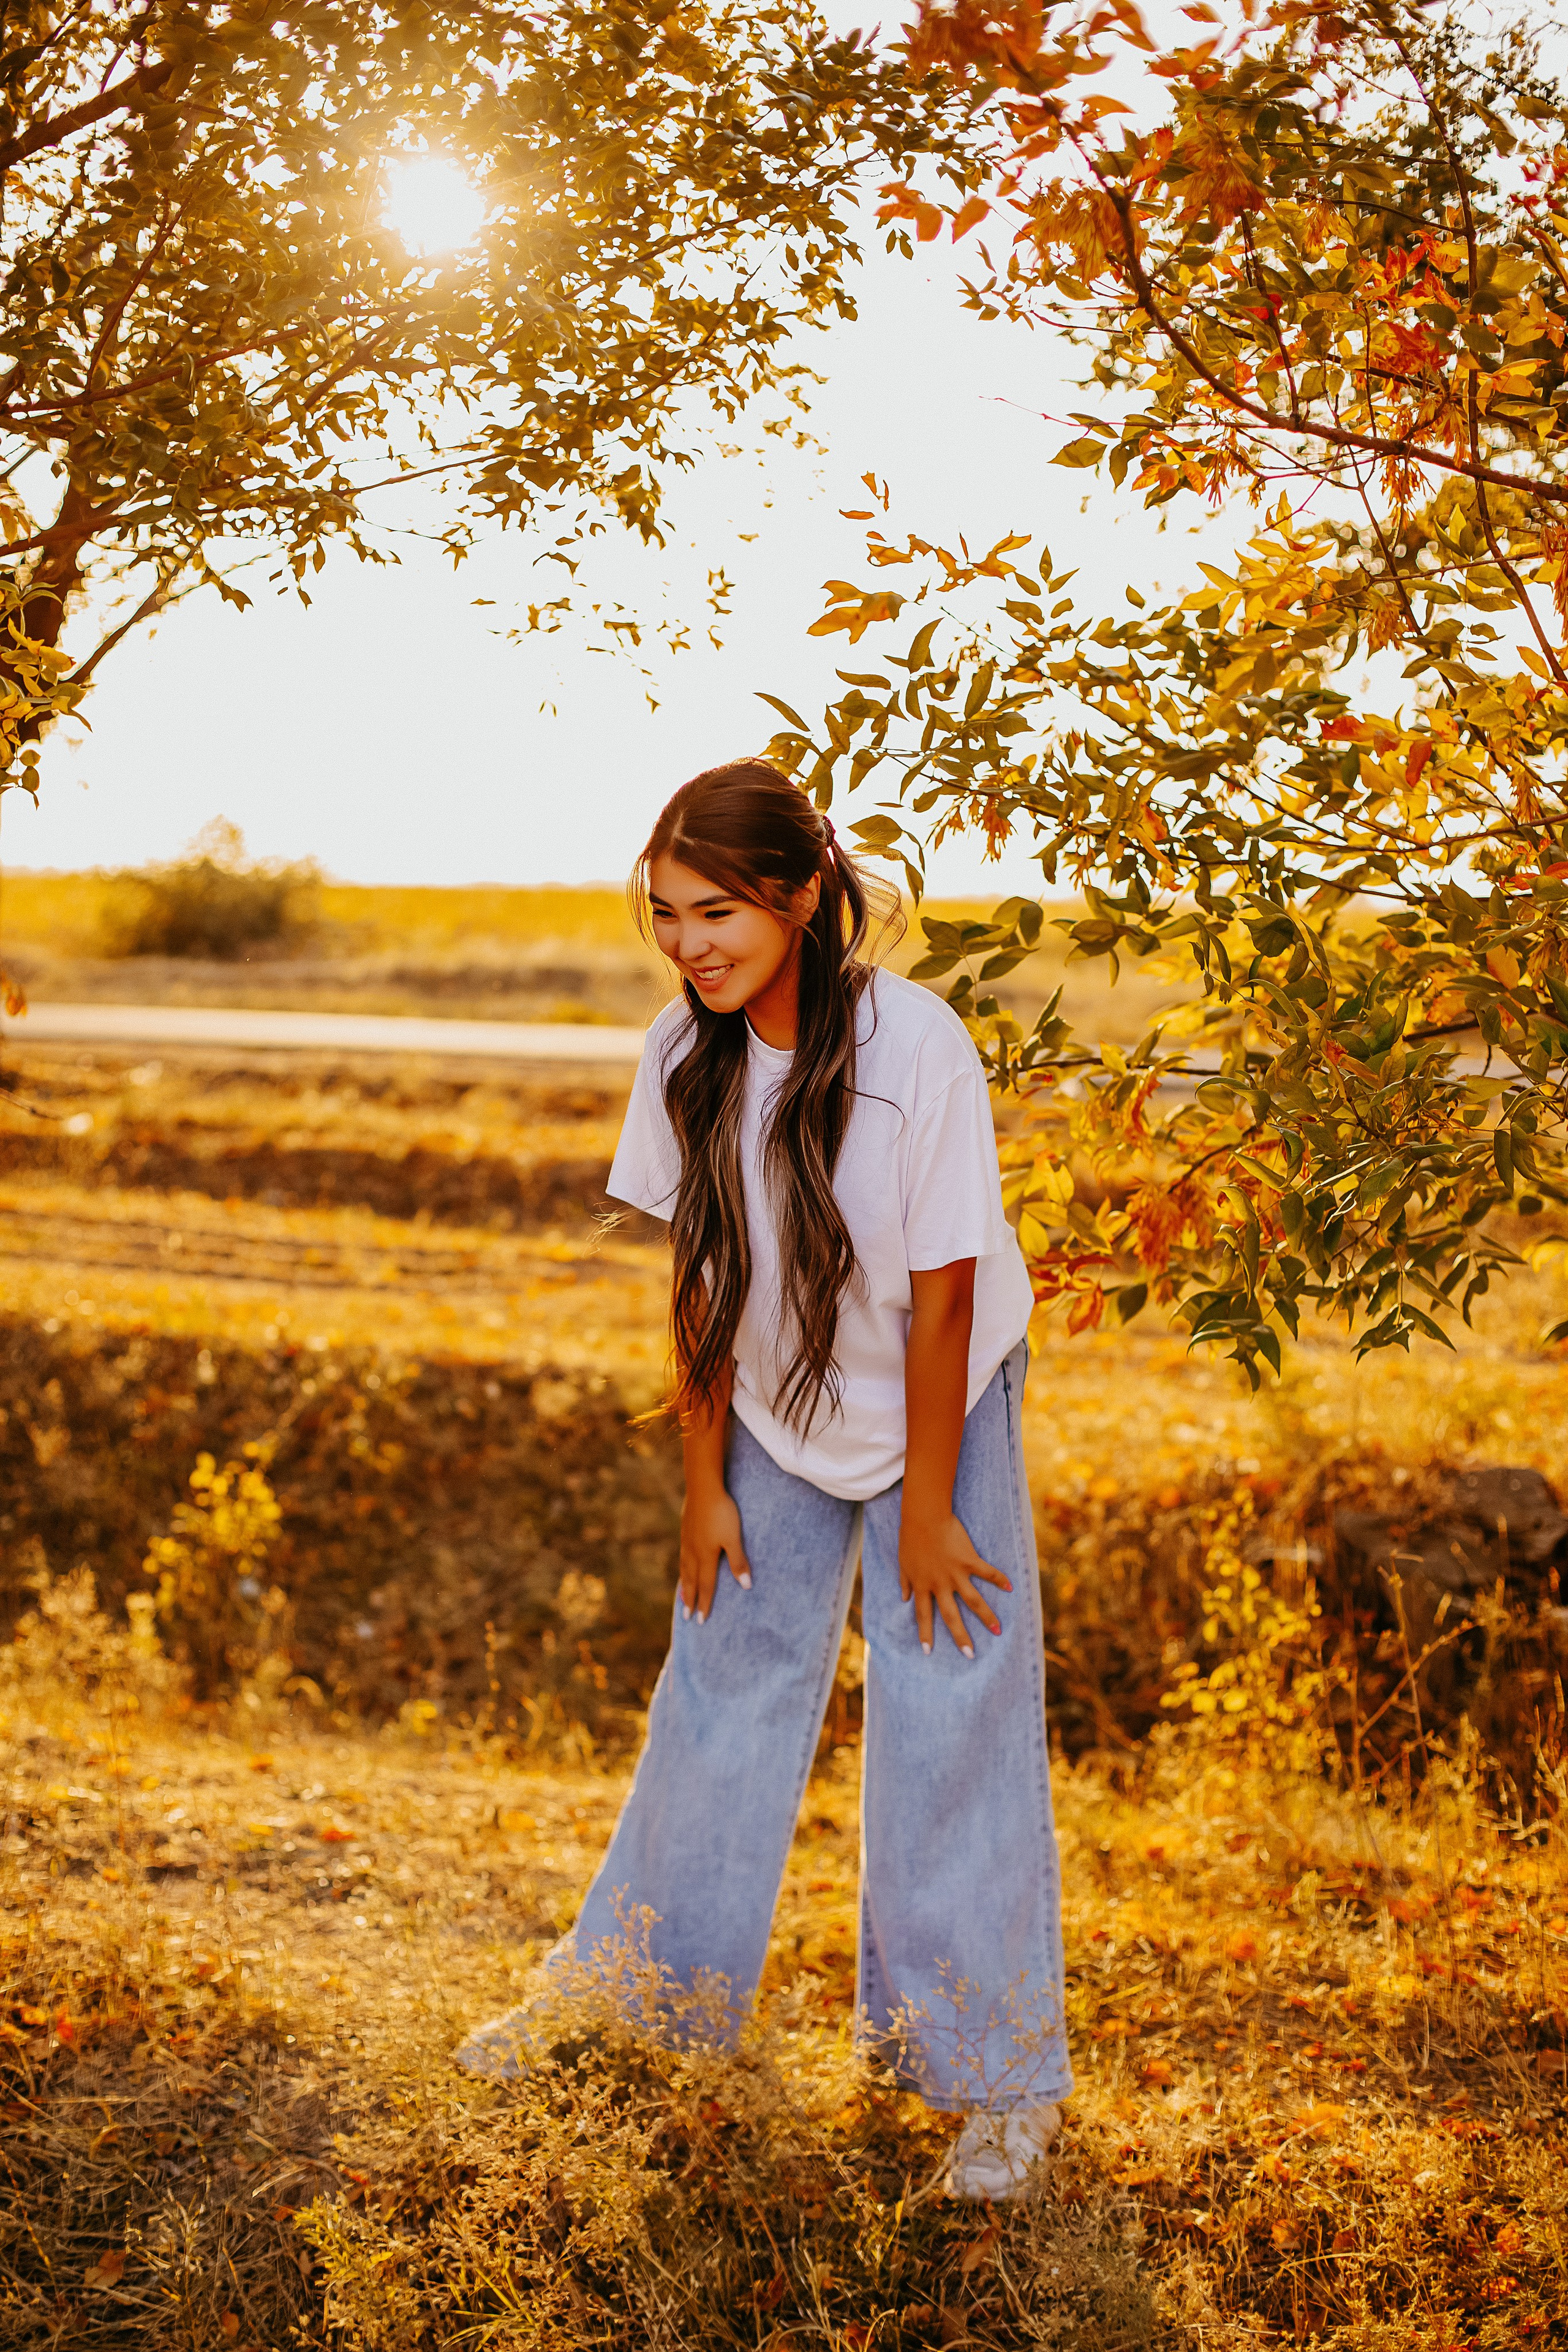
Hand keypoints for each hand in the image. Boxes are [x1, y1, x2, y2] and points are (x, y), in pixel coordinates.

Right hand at [678, 1481, 751, 1623]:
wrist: (703, 1488)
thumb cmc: (722, 1513)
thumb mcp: (733, 1538)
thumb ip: (738, 1561)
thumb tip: (746, 1586)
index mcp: (706, 1557)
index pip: (706, 1586)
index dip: (705, 1604)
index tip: (701, 1621)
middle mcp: (693, 1552)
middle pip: (691, 1581)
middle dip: (689, 1600)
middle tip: (685, 1617)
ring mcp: (687, 1541)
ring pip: (684, 1569)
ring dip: (684, 1586)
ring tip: (682, 1597)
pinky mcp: (685, 1531)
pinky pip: (682, 1557)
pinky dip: (682, 1569)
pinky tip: (684, 1566)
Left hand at [898, 1504, 1010, 1657]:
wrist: (924, 1516)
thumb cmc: (910, 1537)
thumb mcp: (903, 1562)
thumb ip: (904, 1581)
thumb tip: (904, 1598)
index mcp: (922, 1585)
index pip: (923, 1615)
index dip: (925, 1634)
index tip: (928, 1652)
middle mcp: (939, 1584)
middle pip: (951, 1616)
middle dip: (960, 1637)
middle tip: (970, 1655)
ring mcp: (955, 1573)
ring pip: (973, 1601)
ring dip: (986, 1617)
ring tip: (997, 1631)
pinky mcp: (968, 1560)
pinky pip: (986, 1572)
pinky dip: (999, 1579)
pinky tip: (1010, 1587)